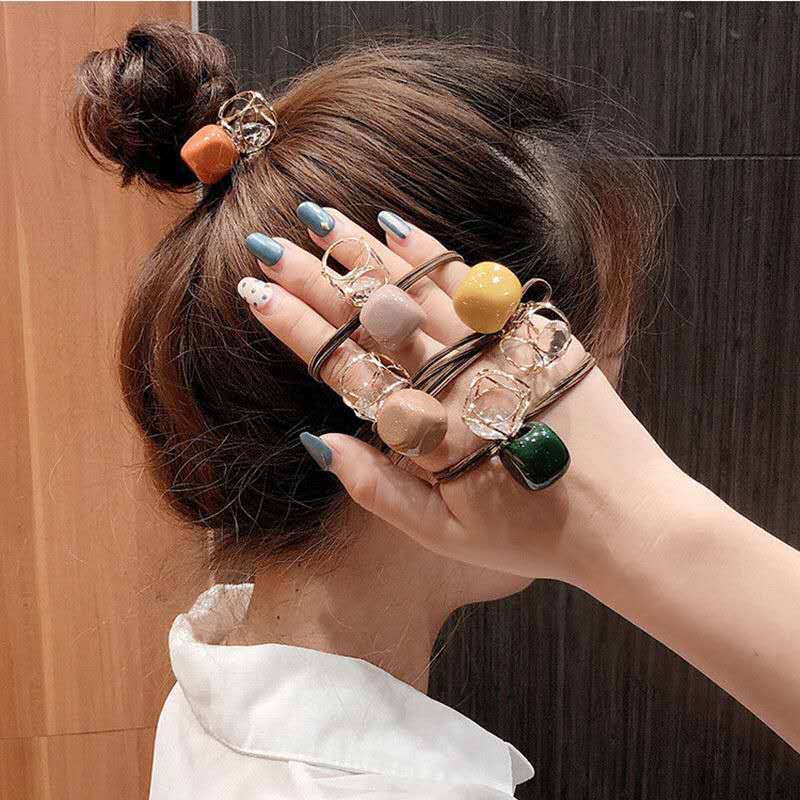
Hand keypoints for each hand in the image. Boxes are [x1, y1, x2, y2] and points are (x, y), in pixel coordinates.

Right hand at [244, 209, 685, 584]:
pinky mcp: (537, 334)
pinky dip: (433, 253)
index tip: (256, 293)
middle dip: (315, 278)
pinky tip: (398, 226)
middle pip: (374, 320)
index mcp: (428, 434)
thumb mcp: (444, 536)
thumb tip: (319, 440)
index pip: (348, 368)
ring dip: (365, 251)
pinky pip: (476, 284)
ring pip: (418, 289)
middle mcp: (458, 381)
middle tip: (268, 242)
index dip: (297, 328)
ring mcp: (500, 350)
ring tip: (321, 218)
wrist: (630, 518)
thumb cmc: (531, 535)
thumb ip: (376, 489)